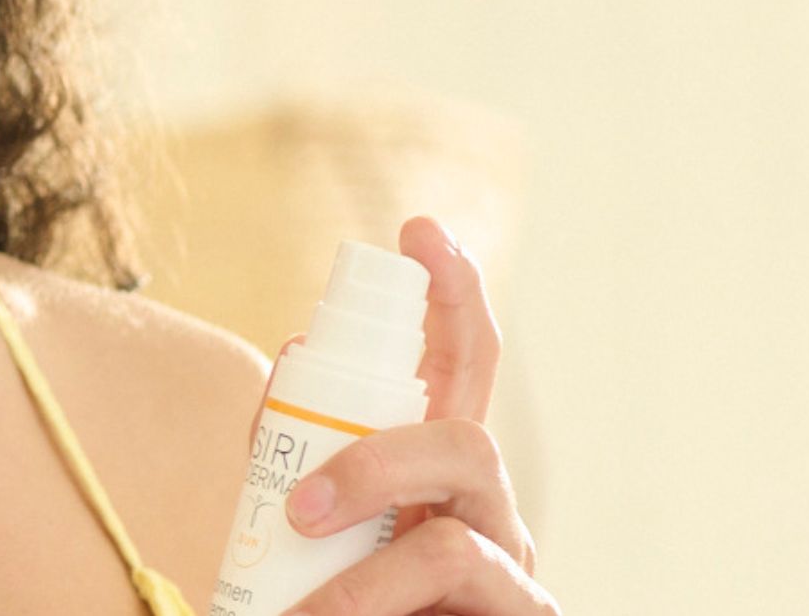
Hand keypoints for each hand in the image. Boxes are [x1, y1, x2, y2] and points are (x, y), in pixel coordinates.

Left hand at [271, 215, 558, 615]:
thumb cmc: (337, 597)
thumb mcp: (310, 520)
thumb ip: (299, 442)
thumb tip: (296, 350)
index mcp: (436, 467)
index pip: (461, 363)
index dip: (451, 293)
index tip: (417, 230)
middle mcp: (487, 505)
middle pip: (469, 438)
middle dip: (378, 463)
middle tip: (294, 513)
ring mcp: (514, 564)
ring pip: (458, 535)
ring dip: (364, 575)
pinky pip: (454, 582)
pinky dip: (375, 603)